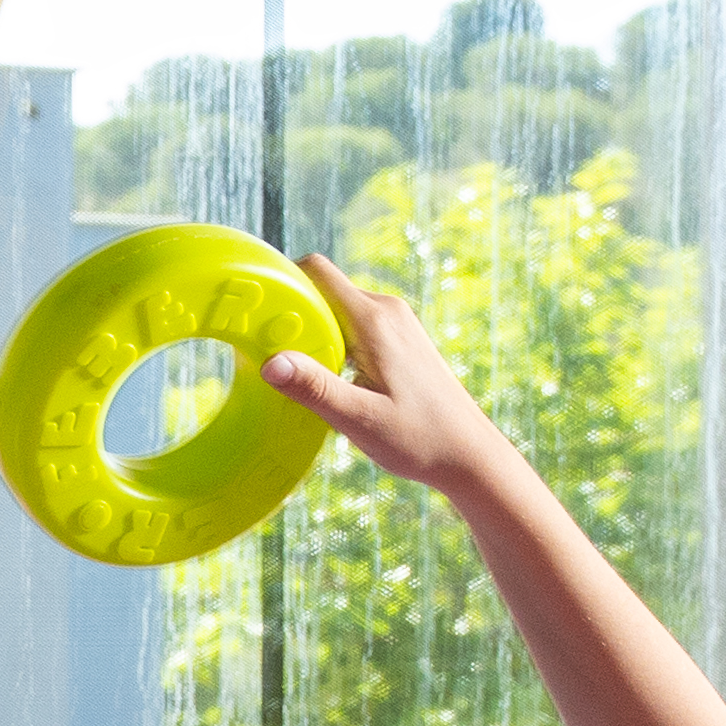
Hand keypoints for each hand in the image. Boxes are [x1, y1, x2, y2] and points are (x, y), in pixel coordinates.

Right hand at [261, 250, 527, 501]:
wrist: (469, 454)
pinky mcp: (399, 340)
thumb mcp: (359, 419)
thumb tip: (270, 362)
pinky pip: (352, 326)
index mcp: (374, 320)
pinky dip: (332, 344)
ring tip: (292, 370)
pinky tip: (325, 380)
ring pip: (336, 310)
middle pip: (323, 289)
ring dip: (312, 333)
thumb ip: (314, 388)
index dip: (281, 281)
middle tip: (263, 351)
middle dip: (292, 313)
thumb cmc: (420, 439)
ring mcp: (395, 323)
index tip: (255, 311)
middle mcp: (386, 310)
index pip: (317, 271)